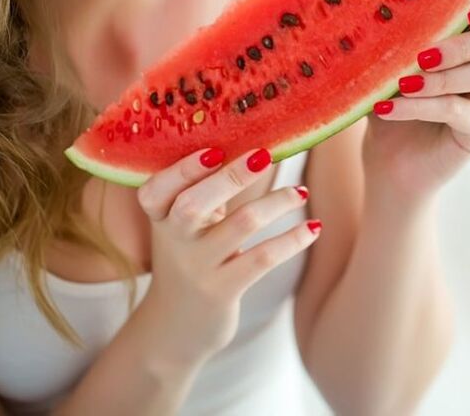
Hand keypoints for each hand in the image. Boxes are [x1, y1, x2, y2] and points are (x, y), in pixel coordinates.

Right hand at [133, 147, 319, 366]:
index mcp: (159, 217)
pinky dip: (292, 239)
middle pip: (193, 204)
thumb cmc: (192, 257)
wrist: (178, 328)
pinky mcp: (222, 291)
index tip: (215, 149)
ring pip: (238, 226)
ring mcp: (197, 268)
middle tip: (264, 155)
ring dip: (275, 203)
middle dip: (231, 177)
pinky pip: (262, 259)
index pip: (155, 190)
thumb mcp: (186, 225)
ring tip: (302, 192)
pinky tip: (314, 228)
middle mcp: (173, 241)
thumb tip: (253, 142)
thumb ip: (203, 190)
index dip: (182, 169)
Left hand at [364, 0, 469, 203]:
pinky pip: (458, 109)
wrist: (389, 162)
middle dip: (465, 42)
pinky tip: (386, 107)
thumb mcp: (391, 63)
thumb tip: (379, 9)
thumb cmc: (393, 102)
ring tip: (402, 84)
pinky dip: (418, 105)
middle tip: (423, 56)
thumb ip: (398, 35)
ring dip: (442, 76)